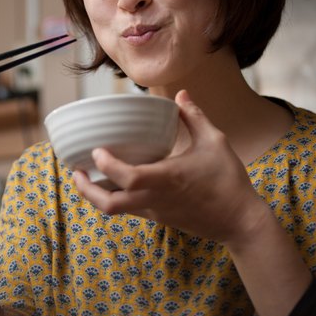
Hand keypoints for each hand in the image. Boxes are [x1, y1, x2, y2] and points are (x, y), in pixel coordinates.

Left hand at [72, 89, 267, 243]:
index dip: (107, 166)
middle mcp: (156, 199)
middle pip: (110, 205)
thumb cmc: (229, 180)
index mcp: (168, 179)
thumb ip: (195, 116)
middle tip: (75, 171)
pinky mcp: (160, 218)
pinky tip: (113, 182)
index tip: (96, 151)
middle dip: (86, 190)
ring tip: (86, 177)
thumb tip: (180, 94)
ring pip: (115, 211)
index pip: (128, 178)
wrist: (240, 221)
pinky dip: (115, 198)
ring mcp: (156, 212)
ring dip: (96, 196)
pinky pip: (129, 210)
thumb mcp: (215, 141)